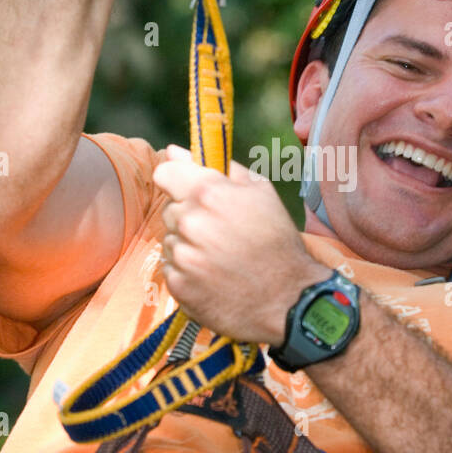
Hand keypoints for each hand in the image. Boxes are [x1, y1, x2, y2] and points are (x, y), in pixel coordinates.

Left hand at [152, 145, 326, 343]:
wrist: (287, 300)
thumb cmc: (278, 243)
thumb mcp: (262, 193)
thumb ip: (222, 168)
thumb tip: (179, 152)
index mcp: (209, 193)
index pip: (164, 173)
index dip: (175, 179)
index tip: (186, 188)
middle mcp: (190, 222)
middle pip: (169, 209)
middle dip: (189, 215)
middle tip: (219, 231)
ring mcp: (182, 256)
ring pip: (170, 239)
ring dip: (188, 244)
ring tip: (219, 257)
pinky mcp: (178, 285)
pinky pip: (172, 268)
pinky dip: (187, 270)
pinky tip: (214, 275)